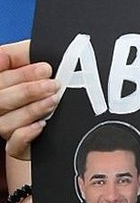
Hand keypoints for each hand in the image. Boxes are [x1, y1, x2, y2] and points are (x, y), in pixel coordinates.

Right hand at [0, 42, 58, 161]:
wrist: (69, 113)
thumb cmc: (49, 83)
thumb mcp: (39, 62)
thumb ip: (22, 55)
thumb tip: (2, 56)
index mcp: (3, 86)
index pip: (0, 78)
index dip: (19, 74)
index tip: (45, 68)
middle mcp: (0, 106)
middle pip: (0, 100)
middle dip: (28, 90)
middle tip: (53, 84)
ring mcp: (6, 127)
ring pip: (5, 122)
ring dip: (31, 110)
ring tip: (53, 101)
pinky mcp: (17, 147)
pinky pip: (13, 144)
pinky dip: (26, 134)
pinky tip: (41, 125)